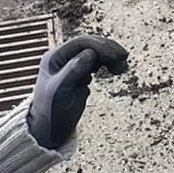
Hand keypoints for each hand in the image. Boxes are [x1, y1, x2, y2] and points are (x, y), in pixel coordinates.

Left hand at [26, 34, 127, 150]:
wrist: (50, 128)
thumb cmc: (50, 110)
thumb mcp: (60, 90)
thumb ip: (73, 70)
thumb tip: (90, 54)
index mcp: (55, 58)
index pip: (80, 43)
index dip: (99, 46)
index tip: (114, 56)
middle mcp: (64, 59)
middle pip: (90, 45)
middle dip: (108, 50)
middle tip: (123, 57)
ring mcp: (72, 66)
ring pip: (95, 53)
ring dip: (110, 57)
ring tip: (122, 66)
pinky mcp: (81, 75)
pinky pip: (97, 63)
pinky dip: (108, 64)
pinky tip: (116, 70)